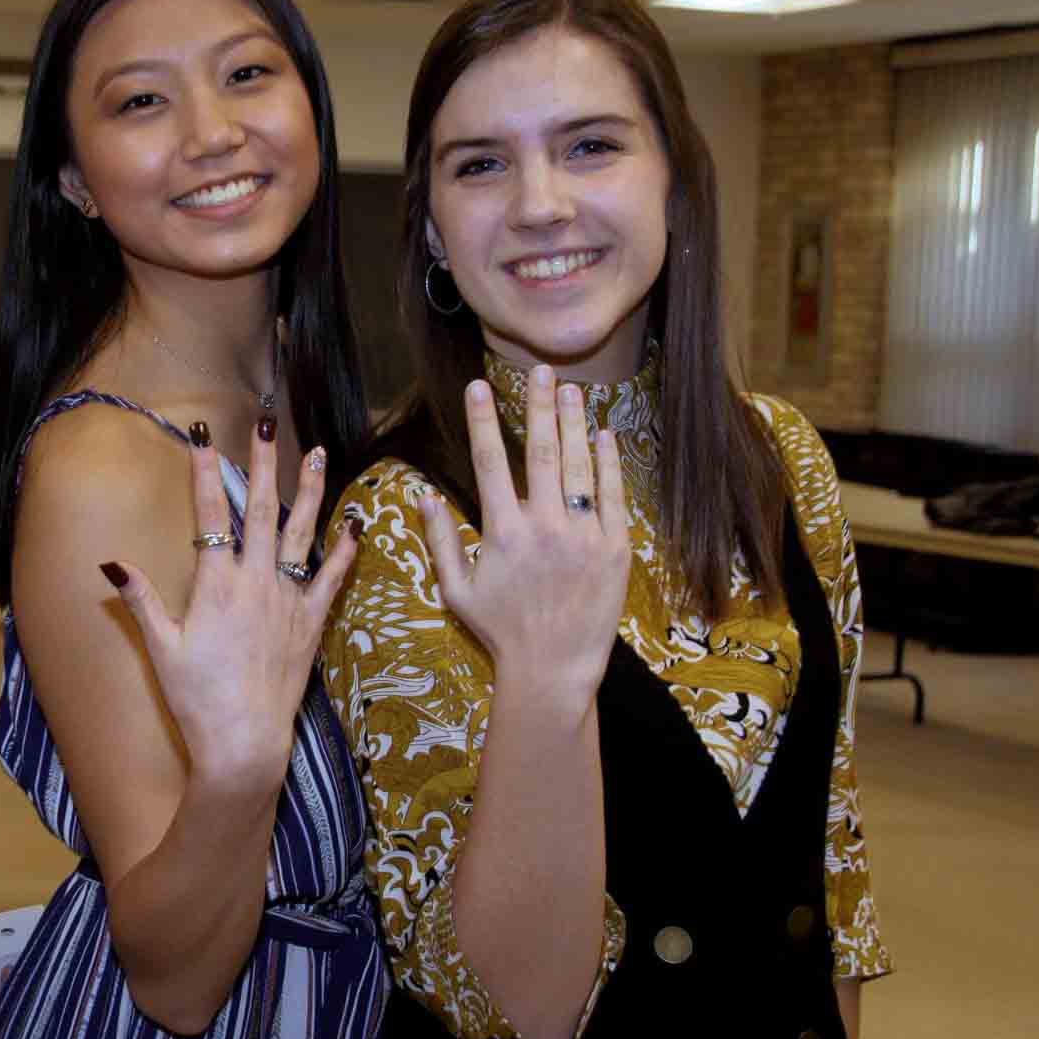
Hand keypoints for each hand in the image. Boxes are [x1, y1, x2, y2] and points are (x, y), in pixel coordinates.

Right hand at [100, 418, 358, 781]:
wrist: (244, 742)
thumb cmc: (196, 699)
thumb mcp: (161, 648)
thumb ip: (141, 600)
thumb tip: (111, 562)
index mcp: (216, 586)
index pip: (210, 516)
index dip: (205, 473)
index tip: (202, 436)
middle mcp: (255, 584)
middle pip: (259, 510)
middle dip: (261, 462)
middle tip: (267, 422)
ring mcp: (288, 601)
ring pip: (300, 534)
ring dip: (309, 491)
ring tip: (316, 453)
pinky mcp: (310, 624)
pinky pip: (332, 580)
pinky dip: (345, 551)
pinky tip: (356, 524)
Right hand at [419, 366, 630, 700]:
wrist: (554, 668)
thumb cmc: (500, 630)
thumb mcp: (456, 589)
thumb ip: (441, 539)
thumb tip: (424, 495)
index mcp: (502, 532)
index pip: (489, 462)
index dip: (482, 420)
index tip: (478, 385)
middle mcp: (544, 527)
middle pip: (541, 451)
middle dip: (538, 406)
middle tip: (540, 370)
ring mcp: (584, 536)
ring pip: (579, 466)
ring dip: (574, 423)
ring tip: (572, 390)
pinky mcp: (615, 548)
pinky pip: (614, 496)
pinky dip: (609, 462)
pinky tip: (604, 434)